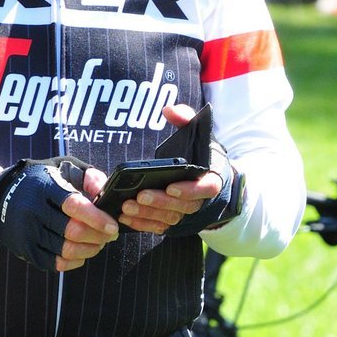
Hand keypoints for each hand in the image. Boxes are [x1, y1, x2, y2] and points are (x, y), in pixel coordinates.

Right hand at [0, 156, 117, 271]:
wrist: (2, 195)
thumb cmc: (42, 179)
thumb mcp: (65, 167)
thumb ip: (89, 177)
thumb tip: (107, 192)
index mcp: (46, 188)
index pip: (74, 206)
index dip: (96, 218)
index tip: (113, 226)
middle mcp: (34, 211)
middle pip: (72, 232)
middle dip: (98, 236)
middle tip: (111, 234)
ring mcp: (28, 233)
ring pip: (65, 250)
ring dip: (90, 249)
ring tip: (100, 242)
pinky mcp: (25, 250)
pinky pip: (54, 263)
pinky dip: (74, 261)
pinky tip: (83, 252)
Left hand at [108, 104, 233, 234]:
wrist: (207, 177)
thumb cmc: (199, 153)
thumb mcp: (197, 133)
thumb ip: (186, 119)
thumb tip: (169, 109)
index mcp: (210, 178)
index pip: (206, 188)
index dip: (189, 190)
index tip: (171, 187)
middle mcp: (200, 199)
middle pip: (183, 206)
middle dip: (160, 202)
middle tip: (140, 195)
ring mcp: (186, 212)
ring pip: (169, 218)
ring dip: (148, 214)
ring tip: (126, 206)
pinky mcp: (172, 220)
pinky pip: (159, 226)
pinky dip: (143, 224)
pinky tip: (126, 218)